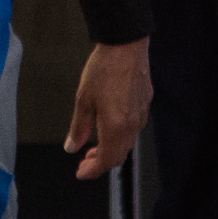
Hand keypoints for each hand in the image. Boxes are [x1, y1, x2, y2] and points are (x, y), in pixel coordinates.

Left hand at [64, 38, 150, 177]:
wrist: (126, 45)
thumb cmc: (104, 69)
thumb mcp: (84, 99)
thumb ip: (79, 127)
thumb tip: (72, 147)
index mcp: (116, 127)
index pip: (106, 161)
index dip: (93, 171)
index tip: (81, 173)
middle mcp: (132, 125)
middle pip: (118, 155)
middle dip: (101, 162)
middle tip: (84, 161)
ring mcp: (141, 115)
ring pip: (127, 143)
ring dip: (110, 149)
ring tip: (93, 146)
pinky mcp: (145, 104)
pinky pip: (133, 129)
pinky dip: (119, 136)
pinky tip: (108, 127)